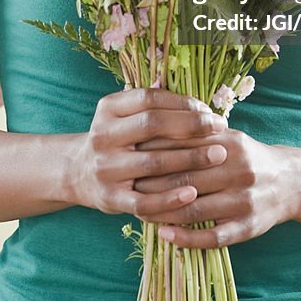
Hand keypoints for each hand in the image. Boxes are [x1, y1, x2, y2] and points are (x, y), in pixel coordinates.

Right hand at [72, 89, 228, 218]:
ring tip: (218, 155)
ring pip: (152, 162)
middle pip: (152, 125)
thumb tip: (202, 106)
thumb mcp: (124, 115)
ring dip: (190, 158)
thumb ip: (155, 107)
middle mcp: (103, 135)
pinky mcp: (111, 198)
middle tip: (221, 129)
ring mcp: (105, 168)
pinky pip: (144, 201)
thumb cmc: (118, 139)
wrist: (79, 173)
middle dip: (191, 126)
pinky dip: (170, 198)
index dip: (183, 103)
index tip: (210, 110)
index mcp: (108, 108)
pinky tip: (194, 193)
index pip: (150, 99)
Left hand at [134, 128, 292, 247]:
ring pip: (194, 209)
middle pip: (185, 178)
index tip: (130, 154)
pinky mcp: (247, 228)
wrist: (290, 181)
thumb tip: (151, 126)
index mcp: (230, 144)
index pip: (184, 145)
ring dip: (162, 212)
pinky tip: (164, 234)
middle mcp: (238, 170)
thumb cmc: (246, 156)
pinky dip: (185, 237)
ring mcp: (243, 201)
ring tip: (138, 211)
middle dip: (152, 183)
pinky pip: (212, 236)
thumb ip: (194, 133)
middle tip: (127, 185)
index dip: (155, 151)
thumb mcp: (226, 137)